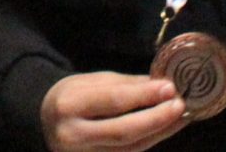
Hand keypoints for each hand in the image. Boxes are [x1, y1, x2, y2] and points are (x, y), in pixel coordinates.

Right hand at [39, 70, 187, 151]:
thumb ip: (126, 85)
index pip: (112, 102)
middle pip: (123, 132)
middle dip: (156, 119)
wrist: (44, 123)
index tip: (169, 88)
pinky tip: (166, 128)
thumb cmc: (72, 97)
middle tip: (180, 105)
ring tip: (181, 116)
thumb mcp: (91, 82)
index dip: (144, 96)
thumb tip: (163, 86)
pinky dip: (151, 141)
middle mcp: (73, 136)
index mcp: (68, 105)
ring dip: (160, 132)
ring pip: (131, 148)